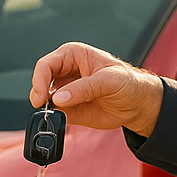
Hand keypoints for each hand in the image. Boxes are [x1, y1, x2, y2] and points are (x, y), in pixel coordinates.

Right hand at [29, 41, 164, 136]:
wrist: (138, 104)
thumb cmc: (127, 83)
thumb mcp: (109, 81)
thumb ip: (84, 88)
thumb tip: (59, 98)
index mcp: (73, 56)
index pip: (47, 64)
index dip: (40, 78)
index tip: (42, 94)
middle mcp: (66, 72)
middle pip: (41, 80)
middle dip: (38, 93)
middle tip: (41, 104)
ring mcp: (65, 91)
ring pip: (44, 98)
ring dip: (44, 107)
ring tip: (52, 114)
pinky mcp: (69, 109)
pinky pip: (54, 114)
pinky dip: (52, 119)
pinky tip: (57, 121)